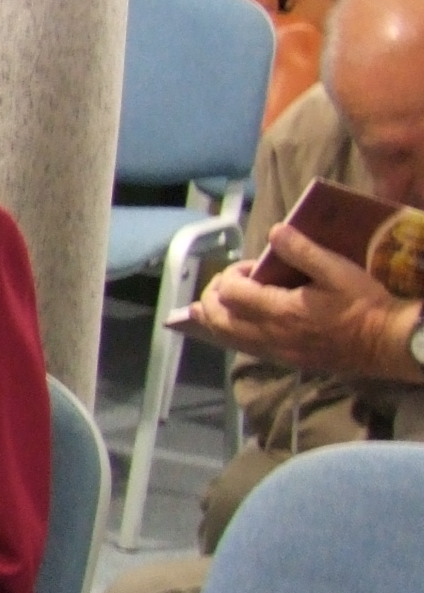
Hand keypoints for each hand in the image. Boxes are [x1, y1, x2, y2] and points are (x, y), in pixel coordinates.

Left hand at [183, 228, 423, 382]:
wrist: (385, 343)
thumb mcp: (336, 270)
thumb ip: (302, 251)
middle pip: (219, 320)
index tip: (249, 265)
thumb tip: (274, 231)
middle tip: (222, 282)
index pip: (231, 293)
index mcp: (280, 310)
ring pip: (227, 338)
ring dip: (213, 319)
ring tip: (206, 306)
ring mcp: (275, 351)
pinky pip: (244, 349)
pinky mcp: (284, 360)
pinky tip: (233, 325)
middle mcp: (270, 335)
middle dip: (211, 298)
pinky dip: (230, 335)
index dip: (231, 274)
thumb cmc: (362, 304)